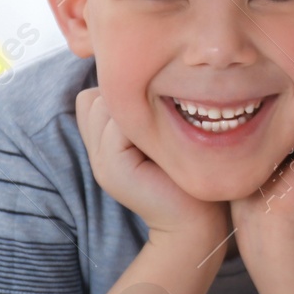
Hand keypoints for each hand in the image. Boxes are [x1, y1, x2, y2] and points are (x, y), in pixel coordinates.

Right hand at [73, 88, 226, 241]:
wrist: (200, 219)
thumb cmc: (188, 171)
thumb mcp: (159, 135)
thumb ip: (140, 111)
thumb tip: (136, 74)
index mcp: (103, 142)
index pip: (92, 95)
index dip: (125, 96)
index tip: (160, 117)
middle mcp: (95, 152)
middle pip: (94, 96)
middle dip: (130, 100)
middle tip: (166, 127)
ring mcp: (100, 162)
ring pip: (103, 104)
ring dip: (137, 108)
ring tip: (166, 136)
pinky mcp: (111, 168)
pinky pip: (117, 123)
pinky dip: (143, 123)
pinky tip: (166, 143)